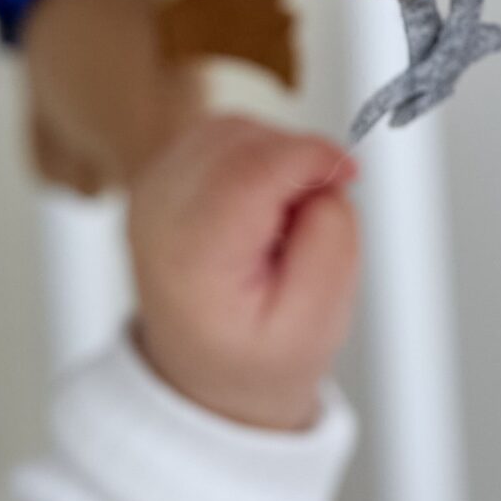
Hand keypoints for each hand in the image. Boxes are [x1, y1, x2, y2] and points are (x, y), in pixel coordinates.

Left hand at [129, 117, 359, 431]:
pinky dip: (255, 153)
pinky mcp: (159, 178)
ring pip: (230, 129)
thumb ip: (332, 245)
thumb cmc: (258, 356)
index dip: (310, 156)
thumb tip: (323, 176)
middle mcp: (157, 217)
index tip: (349, 174)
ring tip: (286, 217)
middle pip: (241, 142)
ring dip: (276, 154)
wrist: (204, 372)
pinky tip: (263, 203)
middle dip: (297, 158)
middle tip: (315, 215)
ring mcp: (151, 193)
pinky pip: (218, 135)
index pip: (249, 172)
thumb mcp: (317, 325)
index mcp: (192, 259)